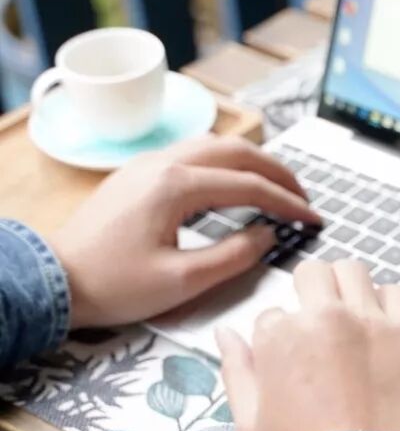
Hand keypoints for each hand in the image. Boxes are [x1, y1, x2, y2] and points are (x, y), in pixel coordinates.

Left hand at [50, 135, 321, 328]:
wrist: (55, 282)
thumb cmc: (113, 285)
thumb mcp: (184, 281)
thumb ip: (235, 256)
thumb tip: (267, 236)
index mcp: (175, 187)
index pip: (249, 185)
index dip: (288, 203)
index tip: (313, 218)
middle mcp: (163, 164)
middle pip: (237, 151)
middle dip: (277, 172)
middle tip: (303, 196)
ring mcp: (148, 165)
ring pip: (214, 145)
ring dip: (251, 162)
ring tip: (276, 187)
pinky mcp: (139, 174)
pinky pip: (193, 154)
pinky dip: (226, 163)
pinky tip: (235, 183)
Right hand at [215, 260, 399, 430]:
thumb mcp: (249, 423)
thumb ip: (236, 369)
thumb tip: (225, 335)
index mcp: (279, 336)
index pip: (273, 315)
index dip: (282, 337)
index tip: (297, 360)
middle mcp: (323, 317)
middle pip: (313, 274)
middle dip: (313, 292)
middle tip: (323, 323)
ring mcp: (368, 321)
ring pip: (354, 272)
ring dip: (349, 288)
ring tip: (354, 318)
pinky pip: (398, 293)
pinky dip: (390, 302)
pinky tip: (385, 327)